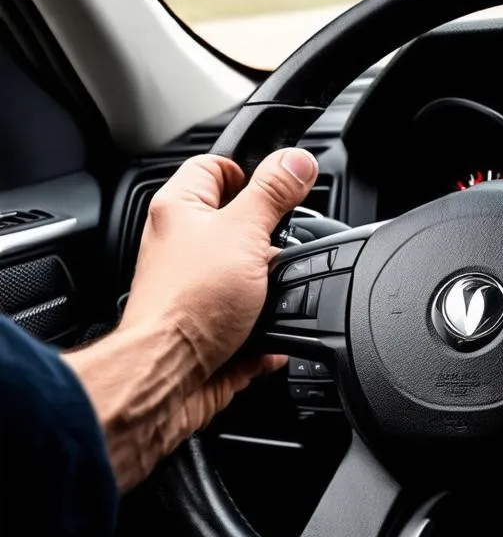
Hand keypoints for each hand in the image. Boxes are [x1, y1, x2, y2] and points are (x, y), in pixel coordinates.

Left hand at [66, 148, 317, 489]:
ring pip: (245, 279)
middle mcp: (181, 247)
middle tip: (283, 249)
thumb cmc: (189, 305)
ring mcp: (193, 291)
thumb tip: (298, 160)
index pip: (215, 167)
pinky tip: (273, 337)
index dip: (251, 172)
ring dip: (269, 292)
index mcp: (180, 209)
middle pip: (235, 227)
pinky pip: (248, 325)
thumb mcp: (245, 233)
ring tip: (275, 296)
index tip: (284, 187)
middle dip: (269, 242)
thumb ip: (274, 193)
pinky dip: (266, 333)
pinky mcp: (207, 332)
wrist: (171, 376)